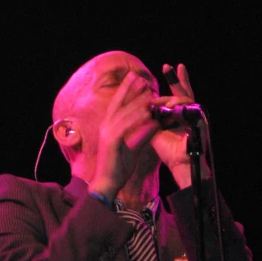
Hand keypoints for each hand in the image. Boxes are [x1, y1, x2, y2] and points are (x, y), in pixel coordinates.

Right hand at [88, 72, 157, 201]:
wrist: (108, 183)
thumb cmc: (118, 167)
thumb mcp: (134, 147)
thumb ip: (143, 134)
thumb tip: (155, 123)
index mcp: (110, 127)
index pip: (118, 105)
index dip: (127, 91)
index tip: (138, 80)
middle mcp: (106, 127)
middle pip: (118, 104)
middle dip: (129, 89)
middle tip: (141, 77)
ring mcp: (107, 134)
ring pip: (123, 113)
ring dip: (136, 102)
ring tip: (148, 91)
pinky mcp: (111, 142)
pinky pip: (124, 127)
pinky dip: (135, 118)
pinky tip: (146, 112)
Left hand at [151, 64, 209, 186]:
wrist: (182, 166)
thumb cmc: (169, 150)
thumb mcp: (155, 130)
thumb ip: (149, 117)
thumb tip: (136, 105)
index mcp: (181, 113)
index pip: (177, 93)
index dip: (174, 80)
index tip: (167, 66)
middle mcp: (191, 112)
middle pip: (185, 91)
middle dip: (177, 78)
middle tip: (169, 65)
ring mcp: (198, 117)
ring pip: (186, 100)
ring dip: (174, 97)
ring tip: (163, 97)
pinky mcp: (202, 124)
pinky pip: (191, 111)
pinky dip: (181, 107)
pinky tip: (172, 105)